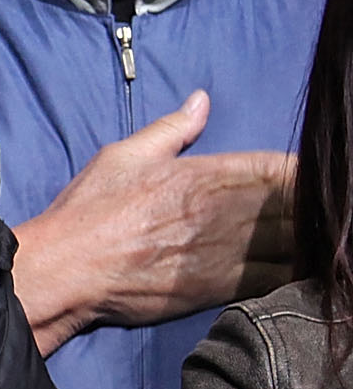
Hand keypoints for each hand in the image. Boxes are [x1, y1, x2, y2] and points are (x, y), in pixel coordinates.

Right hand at [11, 91, 291, 354]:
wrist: (67, 268)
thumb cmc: (90, 211)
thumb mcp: (124, 155)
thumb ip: (172, 129)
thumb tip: (201, 100)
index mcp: (210, 174)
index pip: (287, 168)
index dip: (308, 173)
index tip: (311, 177)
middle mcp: (229, 211)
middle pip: (302, 208)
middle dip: (317, 208)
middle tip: (321, 210)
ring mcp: (230, 252)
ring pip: (298, 244)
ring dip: (312, 240)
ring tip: (317, 239)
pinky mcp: (223, 288)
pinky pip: (280, 280)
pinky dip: (298, 274)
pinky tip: (304, 270)